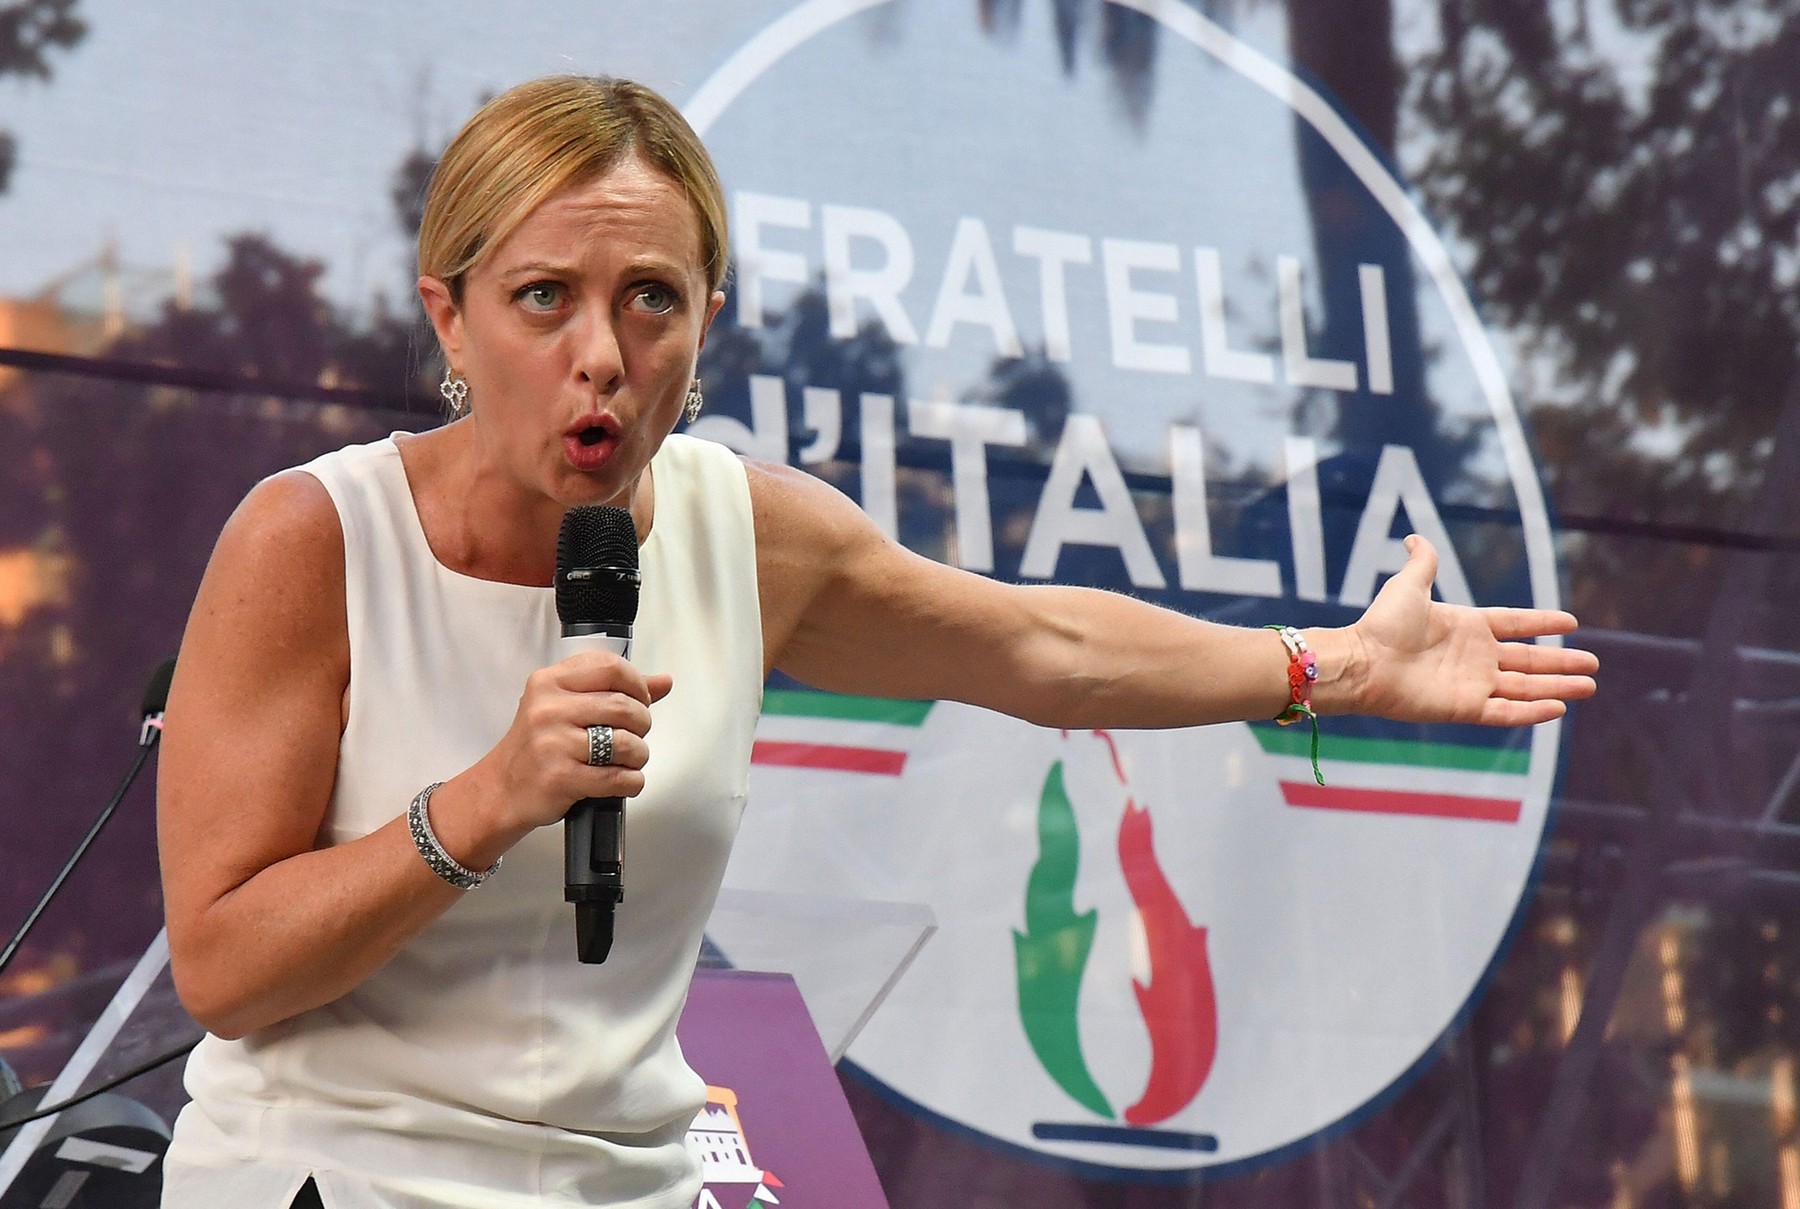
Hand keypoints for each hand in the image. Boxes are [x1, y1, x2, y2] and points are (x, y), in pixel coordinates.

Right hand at [477, 650, 674, 835]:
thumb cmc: (537, 746)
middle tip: (634, 734)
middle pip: (624, 706)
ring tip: (629, 759)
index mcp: (550, 681)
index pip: (610, 667)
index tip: (640, 699)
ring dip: (639, 755)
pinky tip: (624, 780)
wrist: (501, 790)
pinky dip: (631, 781)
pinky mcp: (561, 777)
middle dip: (642, 723)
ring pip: (625, 742)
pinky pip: (618, 778)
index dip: (637, 684)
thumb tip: (664, 681)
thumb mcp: (565, 706)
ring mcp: (553, 743)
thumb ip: (614, 690)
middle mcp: (549, 708)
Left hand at [1338, 535, 1597, 725]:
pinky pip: (1506, 712)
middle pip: (1528, 660)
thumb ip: (1424, 563)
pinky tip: (1558, 709)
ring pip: (1525, 688)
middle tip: (1593, 664)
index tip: (1571, 623)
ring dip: (1557, 687)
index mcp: (1466, 626)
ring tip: (1588, 686)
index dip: (1541, 622)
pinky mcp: (1465, 709)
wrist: (1363, 662)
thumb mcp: (1408, 585)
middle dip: (1561, 662)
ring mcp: (1471, 684)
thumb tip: (1415, 537)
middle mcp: (1474, 657)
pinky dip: (1532, 712)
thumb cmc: (1383, 624)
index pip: (1514, 624)